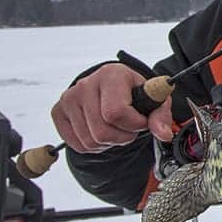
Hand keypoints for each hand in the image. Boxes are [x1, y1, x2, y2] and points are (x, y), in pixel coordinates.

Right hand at [51, 63, 176, 152]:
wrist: (111, 87)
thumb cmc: (134, 93)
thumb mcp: (153, 100)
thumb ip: (161, 115)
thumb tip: (163, 134)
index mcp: (111, 75)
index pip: (116, 112)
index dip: (133, 124)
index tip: (141, 120)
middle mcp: (86, 84)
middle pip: (102, 131)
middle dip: (122, 137)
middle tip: (128, 127)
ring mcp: (69, 97)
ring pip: (90, 141)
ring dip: (108, 142)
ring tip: (115, 128)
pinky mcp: (58, 111)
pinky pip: (77, 144)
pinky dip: (93, 146)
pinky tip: (100, 131)